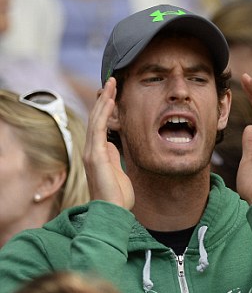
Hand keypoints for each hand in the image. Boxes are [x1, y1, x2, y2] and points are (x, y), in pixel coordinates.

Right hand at [83, 78, 134, 208]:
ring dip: (104, 99)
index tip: (115, 93)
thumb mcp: (118, 171)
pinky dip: (104, 112)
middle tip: (113, 80)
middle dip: (105, 98)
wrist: (113, 212)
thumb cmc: (117, 196)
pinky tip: (110, 100)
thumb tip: (113, 145)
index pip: (101, 124)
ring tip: (112, 83)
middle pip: (96, 117)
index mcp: (98, 153)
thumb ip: (114, 157)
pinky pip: (99, 129)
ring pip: (96, 118)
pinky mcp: (95, 155)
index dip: (106, 107)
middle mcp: (92, 150)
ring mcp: (91, 152)